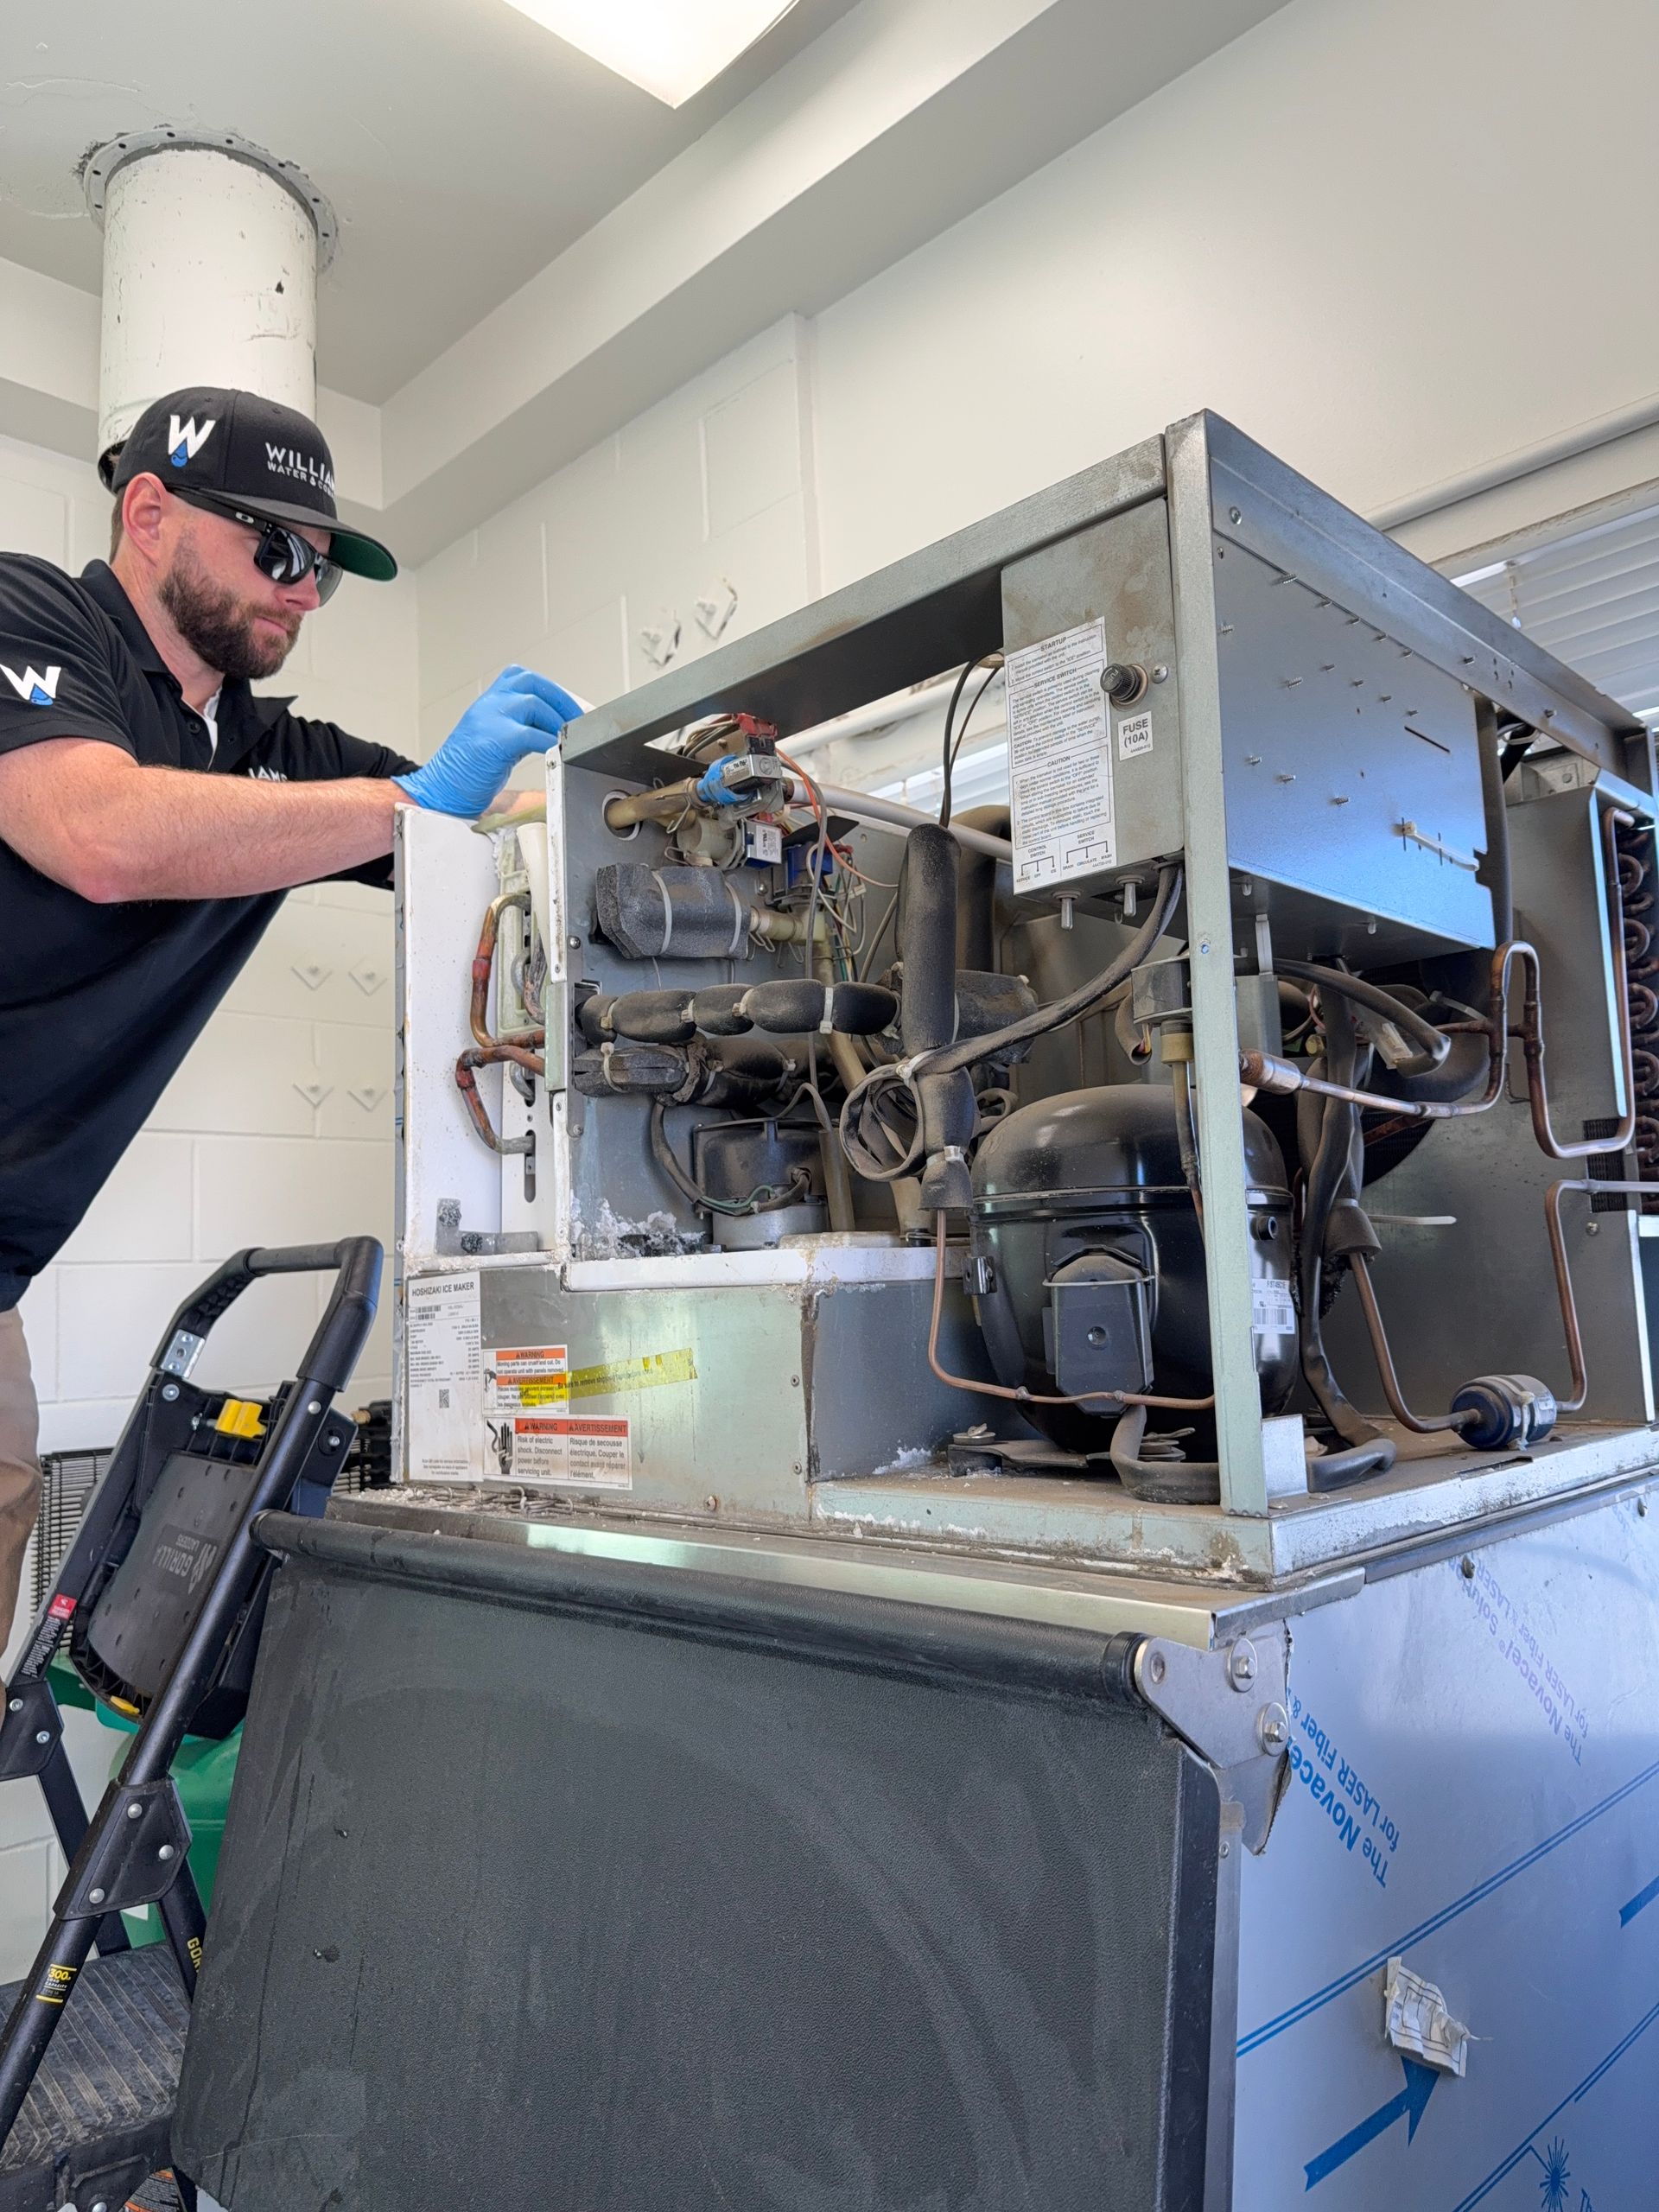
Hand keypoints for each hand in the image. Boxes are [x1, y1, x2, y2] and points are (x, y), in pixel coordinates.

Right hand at [393, 665, 581, 817]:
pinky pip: (530, 733)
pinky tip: (555, 751)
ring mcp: (489, 719)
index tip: (570, 709)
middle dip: (561, 699)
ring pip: (533, 703)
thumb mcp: (495, 739)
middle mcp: (488, 704)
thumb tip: (554, 729)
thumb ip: (520, 727)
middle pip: (532, 683)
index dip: (553, 692)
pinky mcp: (494, 740)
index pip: (524, 679)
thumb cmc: (468, 771)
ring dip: (556, 720)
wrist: (440, 791)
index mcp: (489, 701)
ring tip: (565, 738)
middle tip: (577, 721)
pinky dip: (548, 741)